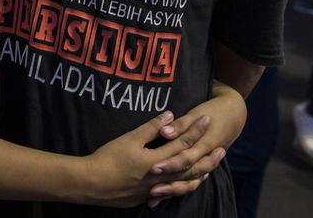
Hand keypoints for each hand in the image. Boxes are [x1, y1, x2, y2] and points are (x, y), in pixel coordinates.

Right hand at [80, 111, 224, 207]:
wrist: (91, 184)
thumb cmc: (107, 159)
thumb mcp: (129, 139)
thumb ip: (151, 128)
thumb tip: (170, 116)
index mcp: (156, 161)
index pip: (182, 143)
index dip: (195, 130)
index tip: (206, 118)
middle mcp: (160, 177)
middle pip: (189, 167)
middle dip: (206, 157)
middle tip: (222, 148)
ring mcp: (154, 189)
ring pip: (183, 184)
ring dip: (199, 175)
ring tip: (210, 168)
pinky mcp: (146, 197)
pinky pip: (172, 193)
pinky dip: (182, 188)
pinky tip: (185, 185)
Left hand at [149, 87, 246, 191]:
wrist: (234, 115)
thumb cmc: (212, 111)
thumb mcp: (196, 114)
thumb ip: (181, 125)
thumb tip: (164, 132)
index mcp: (204, 144)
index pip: (185, 158)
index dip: (170, 164)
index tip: (153, 168)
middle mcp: (205, 158)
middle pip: (186, 175)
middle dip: (168, 184)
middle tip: (151, 190)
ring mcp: (204, 164)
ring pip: (189, 183)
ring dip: (171, 191)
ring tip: (153, 198)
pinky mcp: (202, 166)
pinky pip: (190, 182)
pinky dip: (177, 188)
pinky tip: (163, 196)